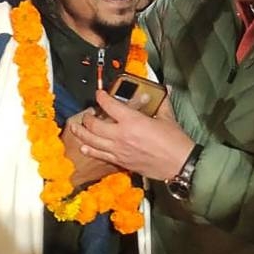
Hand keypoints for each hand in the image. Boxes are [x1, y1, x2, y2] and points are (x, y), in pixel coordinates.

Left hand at [70, 90, 194, 181]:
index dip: (101, 97)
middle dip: (87, 117)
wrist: (179, 164)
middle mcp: (121, 135)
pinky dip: (90, 150)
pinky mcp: (121, 161)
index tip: (99, 94)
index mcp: (132, 120)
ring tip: (75, 127)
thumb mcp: (167, 117)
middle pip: (94, 124)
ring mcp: (118, 150)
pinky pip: (100, 155)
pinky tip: (84, 147)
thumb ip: (161, 102)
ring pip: (91, 141)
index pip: (109, 105)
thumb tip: (164, 90)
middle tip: (87, 113)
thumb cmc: (174, 142)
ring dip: (81, 133)